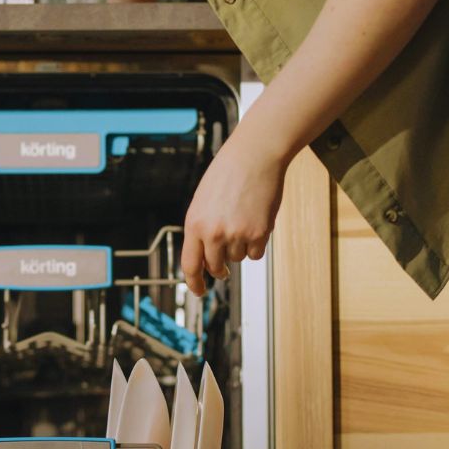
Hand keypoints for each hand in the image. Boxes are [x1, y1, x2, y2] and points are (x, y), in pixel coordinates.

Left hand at [181, 134, 286, 294]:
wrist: (254, 157)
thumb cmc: (227, 175)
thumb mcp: (202, 203)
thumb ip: (201, 230)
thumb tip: (204, 258)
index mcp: (194, 224)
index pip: (190, 265)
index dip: (194, 283)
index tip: (198, 291)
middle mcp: (214, 233)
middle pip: (215, 267)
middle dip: (219, 269)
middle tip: (224, 269)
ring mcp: (237, 234)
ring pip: (237, 259)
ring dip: (239, 248)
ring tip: (241, 222)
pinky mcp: (259, 233)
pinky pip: (255, 254)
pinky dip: (256, 245)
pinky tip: (254, 224)